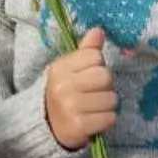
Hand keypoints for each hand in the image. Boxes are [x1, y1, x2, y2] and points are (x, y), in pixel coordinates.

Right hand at [44, 27, 117, 150]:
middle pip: (105, 76)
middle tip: (94, 93)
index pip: (95, 56)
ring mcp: (70, 107)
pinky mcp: (79, 126)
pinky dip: (106, 120)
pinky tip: (94, 119)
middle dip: (105, 85)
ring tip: (93, 107)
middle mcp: (63, 86)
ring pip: (111, 98)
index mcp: (60, 68)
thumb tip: (98, 30)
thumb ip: (85, 51)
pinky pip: (110, 118)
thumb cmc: (63, 93)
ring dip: (107, 105)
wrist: (47, 126)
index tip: (88, 75)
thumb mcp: (69, 70)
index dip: (97, 65)